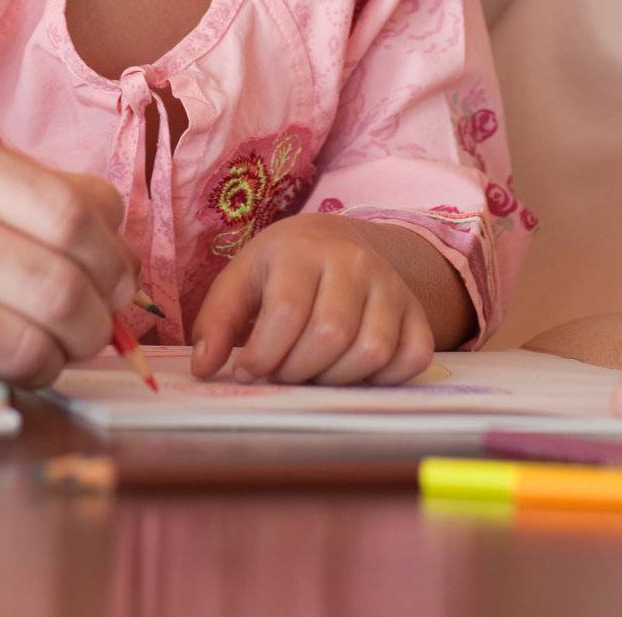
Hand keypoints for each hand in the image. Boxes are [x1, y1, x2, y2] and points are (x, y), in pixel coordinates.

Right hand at [0, 124, 138, 386]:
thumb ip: (42, 195)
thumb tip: (124, 248)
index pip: (73, 212)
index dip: (115, 256)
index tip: (120, 278)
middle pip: (60, 282)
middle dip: (99, 318)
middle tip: (98, 326)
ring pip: (29, 340)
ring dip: (61, 356)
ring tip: (54, 348)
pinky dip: (13, 378)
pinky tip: (3, 361)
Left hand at [189, 213, 433, 385]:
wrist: (336, 241)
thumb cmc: (281, 267)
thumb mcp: (240, 280)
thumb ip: (216, 321)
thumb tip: (204, 367)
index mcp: (303, 249)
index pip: (287, 311)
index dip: (263, 354)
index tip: (247, 369)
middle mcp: (354, 262)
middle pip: (331, 334)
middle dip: (296, 370)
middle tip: (281, 372)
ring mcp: (391, 285)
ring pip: (371, 351)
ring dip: (335, 379)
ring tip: (312, 371)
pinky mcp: (417, 312)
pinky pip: (412, 357)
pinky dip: (383, 378)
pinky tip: (352, 371)